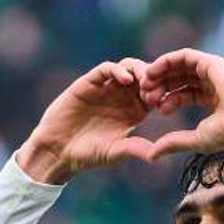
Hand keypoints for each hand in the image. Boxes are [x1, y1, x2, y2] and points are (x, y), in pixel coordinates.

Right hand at [17, 58, 153, 183]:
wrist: (58, 151)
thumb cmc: (88, 155)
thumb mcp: (116, 152)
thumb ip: (136, 148)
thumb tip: (159, 153)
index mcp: (135, 111)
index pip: (156, 94)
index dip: (163, 95)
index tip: (165, 104)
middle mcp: (123, 97)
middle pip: (146, 76)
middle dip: (154, 80)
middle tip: (156, 89)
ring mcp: (106, 88)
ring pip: (129, 67)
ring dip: (140, 70)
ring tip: (144, 83)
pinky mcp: (90, 82)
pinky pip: (107, 69)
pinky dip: (118, 70)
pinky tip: (126, 80)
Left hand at [138, 49, 223, 158]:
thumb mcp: (196, 139)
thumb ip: (173, 143)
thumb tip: (151, 156)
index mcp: (214, 99)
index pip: (185, 95)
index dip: (167, 100)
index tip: (152, 108)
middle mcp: (214, 82)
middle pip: (181, 80)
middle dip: (161, 86)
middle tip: (145, 96)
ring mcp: (214, 70)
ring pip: (180, 67)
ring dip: (161, 73)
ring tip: (145, 83)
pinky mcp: (211, 62)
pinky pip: (184, 56)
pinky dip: (166, 61)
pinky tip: (153, 71)